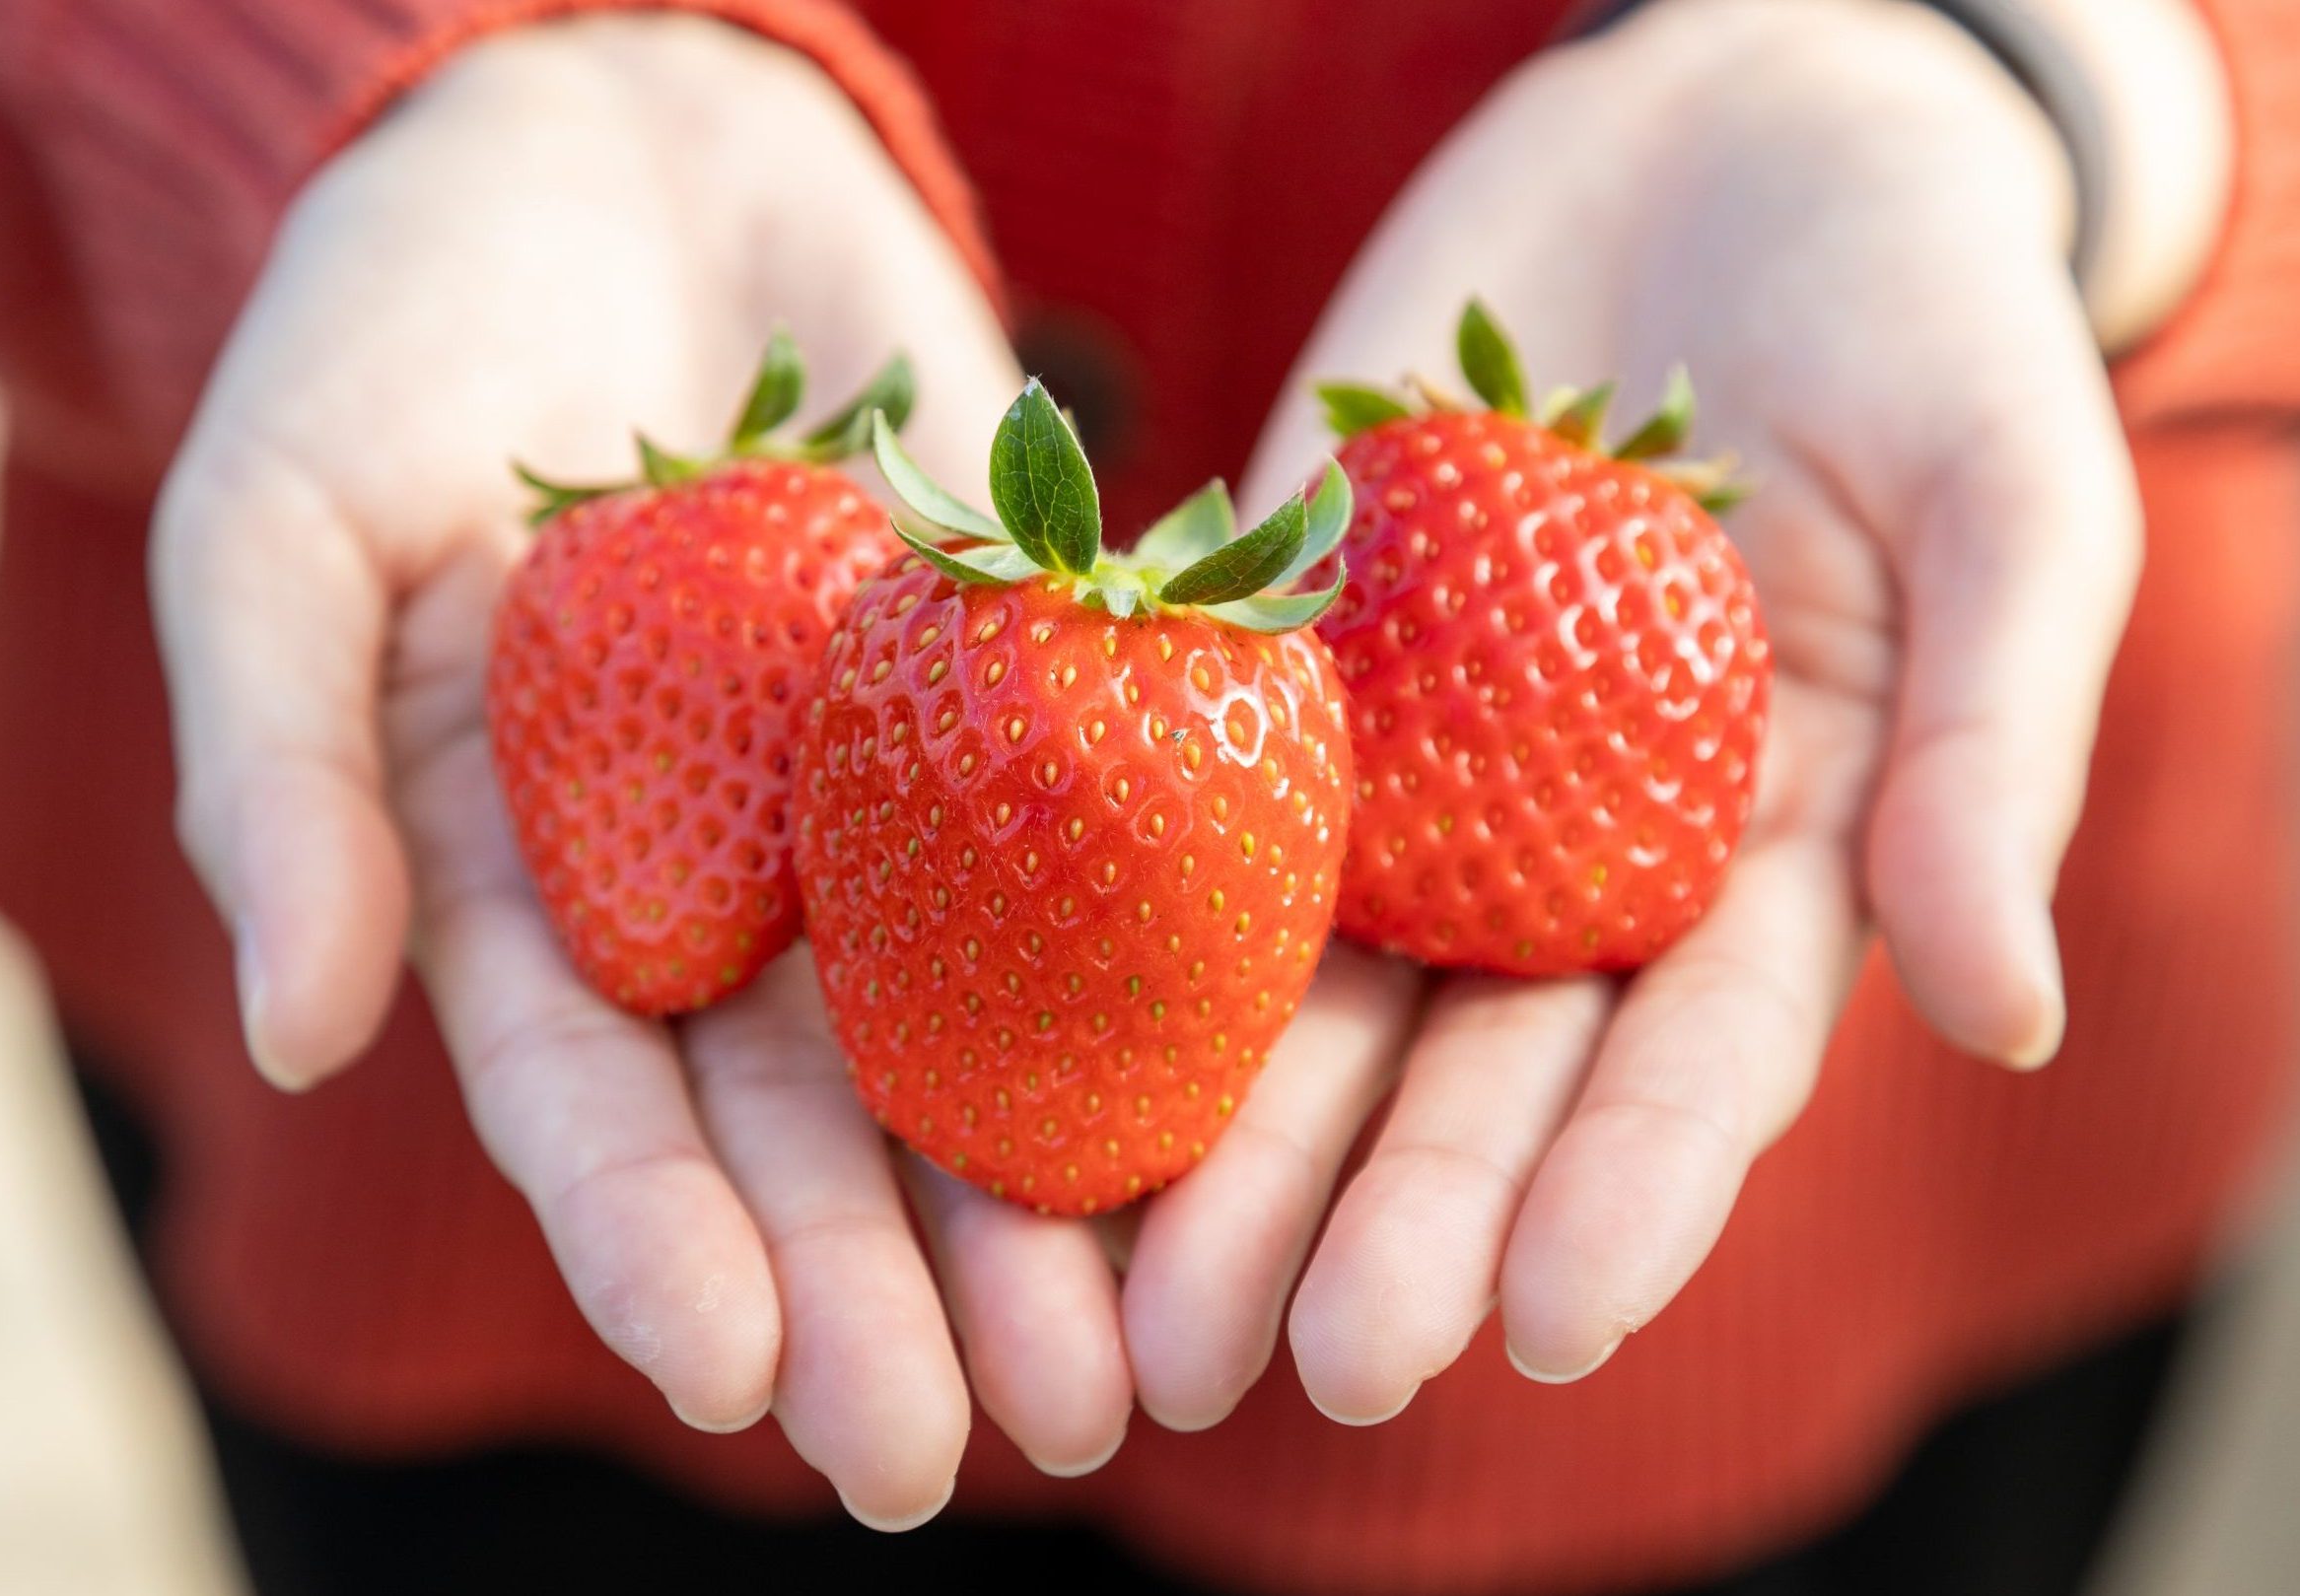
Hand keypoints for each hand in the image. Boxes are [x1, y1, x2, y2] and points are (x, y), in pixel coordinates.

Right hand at [151, 16, 1047, 1524]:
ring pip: (965, 1032)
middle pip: (791, 1110)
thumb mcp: (285, 514)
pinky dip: (1164, 986)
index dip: (649, 1233)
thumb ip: (283, 763)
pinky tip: (1230, 1133)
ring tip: (1105, 1377)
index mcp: (526, 871)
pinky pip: (1108, 848)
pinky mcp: (1023, 697)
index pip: (586, 1085)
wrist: (632, 136)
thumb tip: (300, 1028)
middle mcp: (715, 873)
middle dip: (861, 1285)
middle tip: (946, 1453)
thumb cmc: (405, 319)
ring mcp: (877, 798)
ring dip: (1025, 1211)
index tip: (726, 1376)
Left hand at [1233, 0, 2139, 1413]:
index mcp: (1761, 854)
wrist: (1728, 127)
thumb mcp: (2013, 486)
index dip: (1619, 1197)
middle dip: (1383, 1220)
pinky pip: (1182, 784)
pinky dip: (1102, 903)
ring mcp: (1419, 764)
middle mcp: (1570, 850)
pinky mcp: (1286, 650)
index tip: (1531, 1331)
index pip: (1688, 1061)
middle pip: (1472, 1066)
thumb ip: (1989, 743)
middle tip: (1286, 1368)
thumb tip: (1994, 1011)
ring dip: (1224, 1138)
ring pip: (1309, 978)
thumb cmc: (1925, 301)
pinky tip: (1014, 1026)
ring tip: (1131, 1305)